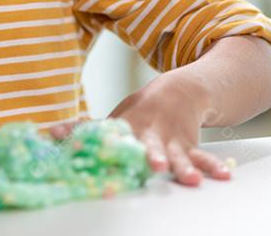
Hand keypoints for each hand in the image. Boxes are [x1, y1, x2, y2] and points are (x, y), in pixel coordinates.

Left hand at [49, 73, 230, 186]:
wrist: (178, 91)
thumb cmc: (139, 112)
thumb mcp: (111, 118)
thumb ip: (81, 130)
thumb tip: (48, 133)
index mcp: (126, 127)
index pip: (110, 136)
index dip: (99, 143)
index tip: (87, 149)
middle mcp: (149, 133)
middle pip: (148, 146)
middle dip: (151, 156)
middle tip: (153, 166)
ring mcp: (171, 140)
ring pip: (178, 154)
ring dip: (184, 165)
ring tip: (190, 179)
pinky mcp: (189, 145)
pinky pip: (203, 156)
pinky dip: (212, 166)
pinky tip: (223, 176)